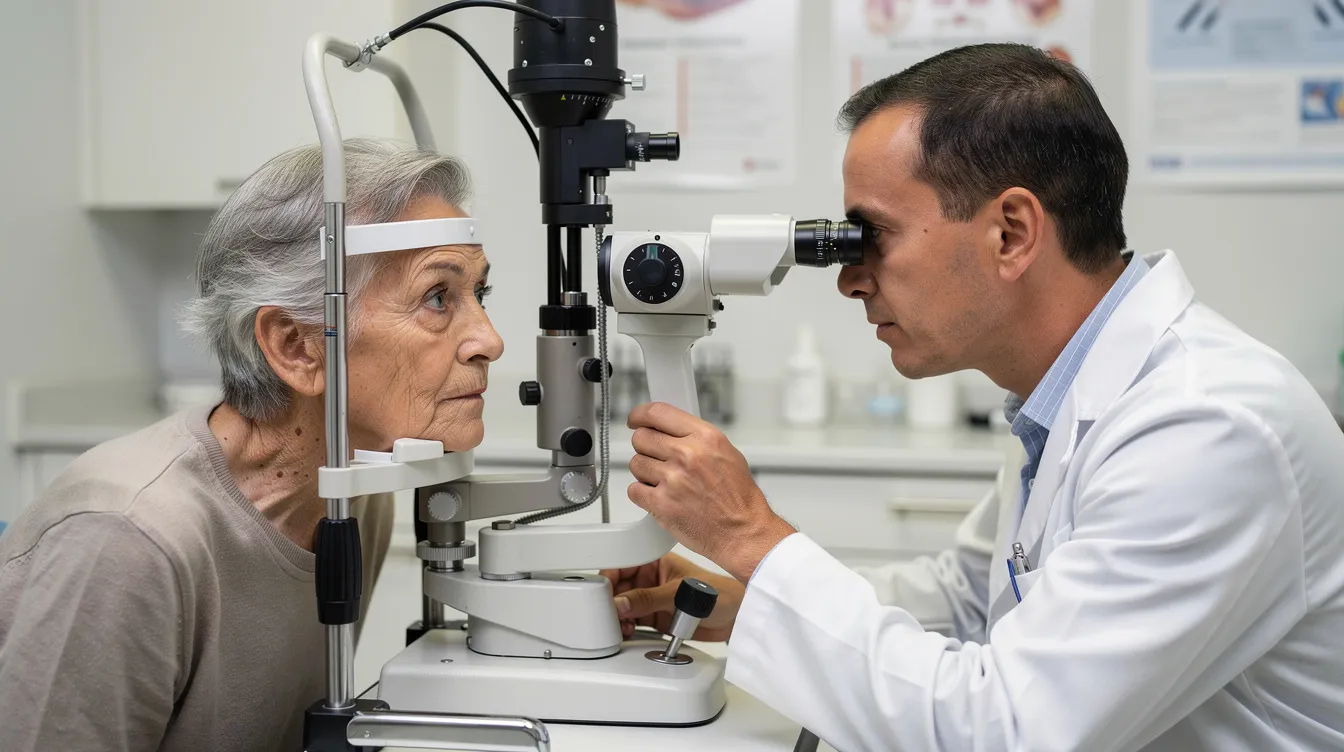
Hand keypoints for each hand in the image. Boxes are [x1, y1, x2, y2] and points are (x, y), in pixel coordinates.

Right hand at [601, 553, 743, 640]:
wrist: (738, 618)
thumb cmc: (721, 593)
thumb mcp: (679, 593)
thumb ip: (649, 599)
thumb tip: (622, 603)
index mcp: (655, 562)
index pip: (623, 565)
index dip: (610, 577)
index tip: (602, 593)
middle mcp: (651, 580)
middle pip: (619, 589)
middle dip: (612, 602)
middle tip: (609, 614)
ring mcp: (652, 600)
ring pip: (624, 608)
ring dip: (618, 618)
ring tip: (620, 626)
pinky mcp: (656, 619)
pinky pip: (633, 624)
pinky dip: (627, 629)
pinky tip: (626, 633)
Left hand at [626, 402, 795, 581]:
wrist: (742, 532)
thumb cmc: (738, 498)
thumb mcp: (726, 453)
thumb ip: (696, 437)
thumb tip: (671, 429)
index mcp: (705, 437)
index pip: (657, 413)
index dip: (640, 415)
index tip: (635, 420)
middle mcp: (687, 454)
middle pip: (641, 438)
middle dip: (646, 448)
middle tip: (657, 458)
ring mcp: (672, 479)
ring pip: (635, 464)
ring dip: (645, 473)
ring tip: (665, 482)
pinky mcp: (661, 504)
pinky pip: (634, 490)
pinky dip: (643, 494)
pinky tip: (660, 497)